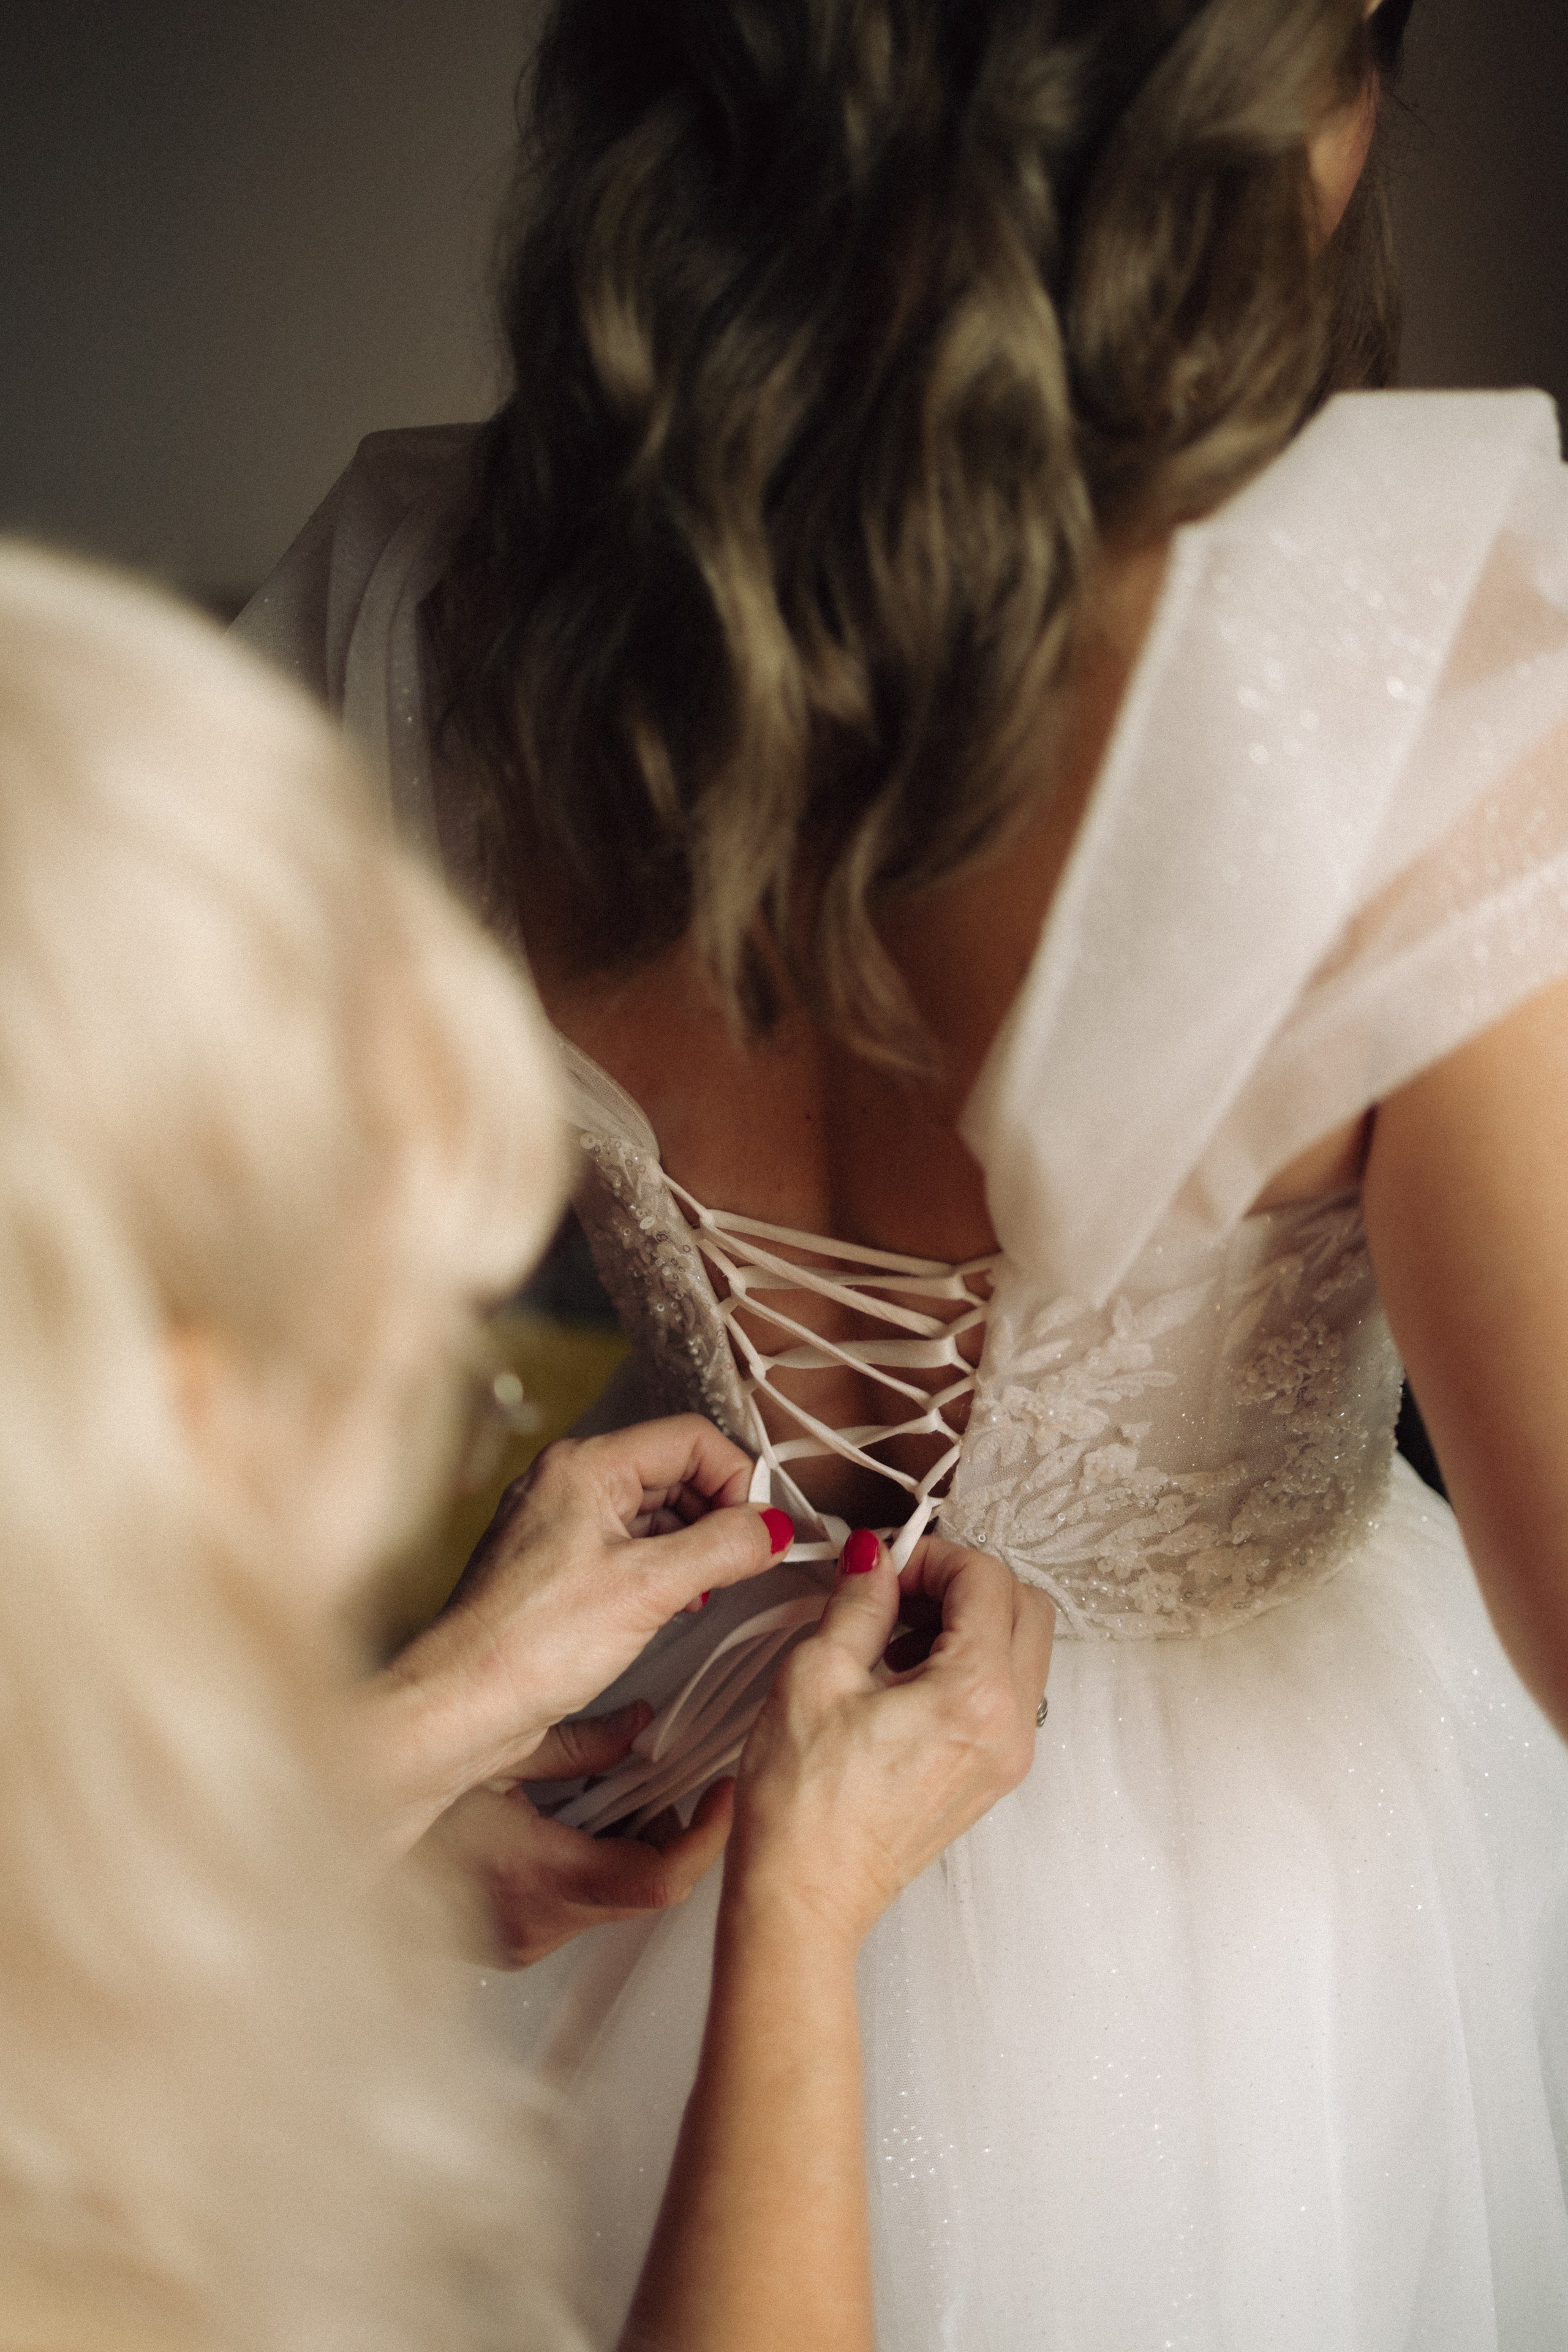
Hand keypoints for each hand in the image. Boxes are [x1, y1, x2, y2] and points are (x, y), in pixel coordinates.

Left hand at [357, 1417, 790, 1854]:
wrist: (460, 1704)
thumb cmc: (531, 1643)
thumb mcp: (648, 1588)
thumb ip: (721, 1548)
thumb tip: (774, 1529)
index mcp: (585, 1465)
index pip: (689, 1438)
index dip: (737, 1479)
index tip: (760, 1531)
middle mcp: (567, 1482)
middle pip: (672, 1470)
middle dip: (718, 1514)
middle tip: (745, 1563)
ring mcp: (558, 1523)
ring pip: (652, 1510)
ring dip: (693, 1544)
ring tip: (707, 1591)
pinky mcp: (556, 1565)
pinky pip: (627, 1544)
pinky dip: (662, 1567)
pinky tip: (675, 1604)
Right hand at [425, 1702, 736, 1966]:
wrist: (342, 1844)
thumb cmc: (400, 1802)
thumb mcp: (495, 1756)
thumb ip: (578, 1746)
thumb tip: (639, 1726)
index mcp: (538, 1877)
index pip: (658, 1880)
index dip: (707, 1839)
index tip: (723, 1797)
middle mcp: (537, 1925)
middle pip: (645, 1892)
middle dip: (675, 1838)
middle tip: (681, 1787)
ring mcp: (523, 1943)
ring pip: (617, 1904)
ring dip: (636, 1853)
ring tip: (629, 1798)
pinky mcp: (511, 1945)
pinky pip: (581, 1911)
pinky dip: (599, 1868)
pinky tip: (585, 1826)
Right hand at [725, 1534, 1052, 1954]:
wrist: (804, 1899)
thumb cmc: (803, 1806)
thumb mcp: (816, 1675)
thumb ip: (859, 1602)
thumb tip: (874, 1559)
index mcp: (975, 1696)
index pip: (986, 1580)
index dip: (932, 1556)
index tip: (883, 1566)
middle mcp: (1010, 1727)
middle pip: (1025, 1607)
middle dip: (963, 1582)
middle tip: (897, 1590)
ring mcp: (1007, 1757)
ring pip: (1021, 1649)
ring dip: (969, 1622)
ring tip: (892, 1636)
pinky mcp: (990, 1776)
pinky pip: (1004, 1694)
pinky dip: (968, 1664)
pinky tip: (903, 1677)